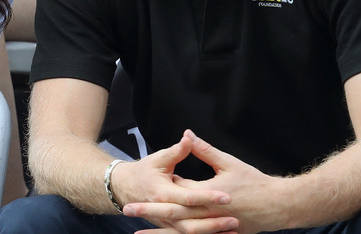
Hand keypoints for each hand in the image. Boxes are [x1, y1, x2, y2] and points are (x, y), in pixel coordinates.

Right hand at [110, 131, 236, 233]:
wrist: (125, 189)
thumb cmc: (144, 172)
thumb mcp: (158, 158)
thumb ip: (177, 150)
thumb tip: (189, 137)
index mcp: (163, 193)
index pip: (189, 197)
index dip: (208, 197)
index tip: (227, 196)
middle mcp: (165, 211)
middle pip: (192, 220)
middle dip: (214, 220)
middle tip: (234, 217)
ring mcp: (168, 222)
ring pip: (191, 231)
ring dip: (212, 231)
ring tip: (233, 228)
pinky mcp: (171, 226)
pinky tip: (223, 233)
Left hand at [125, 131, 285, 233]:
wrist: (279, 205)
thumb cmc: (254, 182)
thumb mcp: (228, 162)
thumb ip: (205, 150)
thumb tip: (187, 135)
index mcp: (208, 195)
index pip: (178, 193)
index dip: (159, 191)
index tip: (138, 189)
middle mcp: (208, 214)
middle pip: (173, 215)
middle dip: (149, 213)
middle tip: (127, 210)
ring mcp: (214, 228)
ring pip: (182, 233)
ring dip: (160, 233)